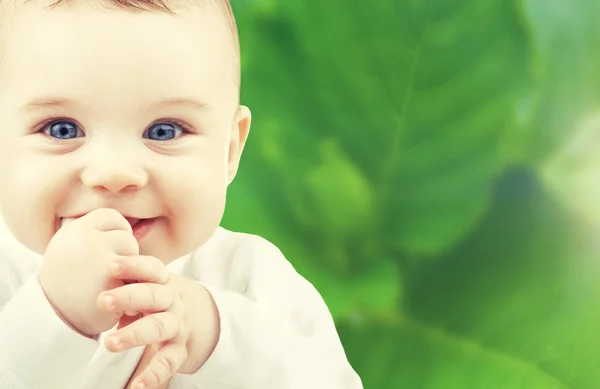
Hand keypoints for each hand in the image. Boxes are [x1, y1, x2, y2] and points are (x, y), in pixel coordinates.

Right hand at [39, 208, 138, 335]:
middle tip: (106, 273)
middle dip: (123, 255)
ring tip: (110, 285)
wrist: (51, 318)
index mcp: (76, 230)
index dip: (117, 232)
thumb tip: (128, 222)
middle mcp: (86, 241)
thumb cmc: (66, 280)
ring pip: (134, 258)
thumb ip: (95, 233)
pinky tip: (115, 300)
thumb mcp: (70, 246)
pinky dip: (131, 292)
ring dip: (129, 272)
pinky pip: (136, 280)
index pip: (112, 217)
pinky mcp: (112, 284)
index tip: (109, 248)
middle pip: (126, 238)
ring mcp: (100, 262)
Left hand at [98, 256, 219, 388]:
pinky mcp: (179, 350)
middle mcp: (172, 301)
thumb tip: (90, 278)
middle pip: (152, 296)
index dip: (133, 266)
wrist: (201, 316)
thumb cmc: (160, 298)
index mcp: (163, 282)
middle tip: (102, 301)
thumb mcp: (150, 285)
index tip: (111, 266)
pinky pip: (167, 362)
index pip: (151, 269)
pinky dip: (153, 374)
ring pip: (158, 327)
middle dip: (128, 297)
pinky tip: (137, 385)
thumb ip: (130, 282)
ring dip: (134, 334)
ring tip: (109, 343)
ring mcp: (177, 326)